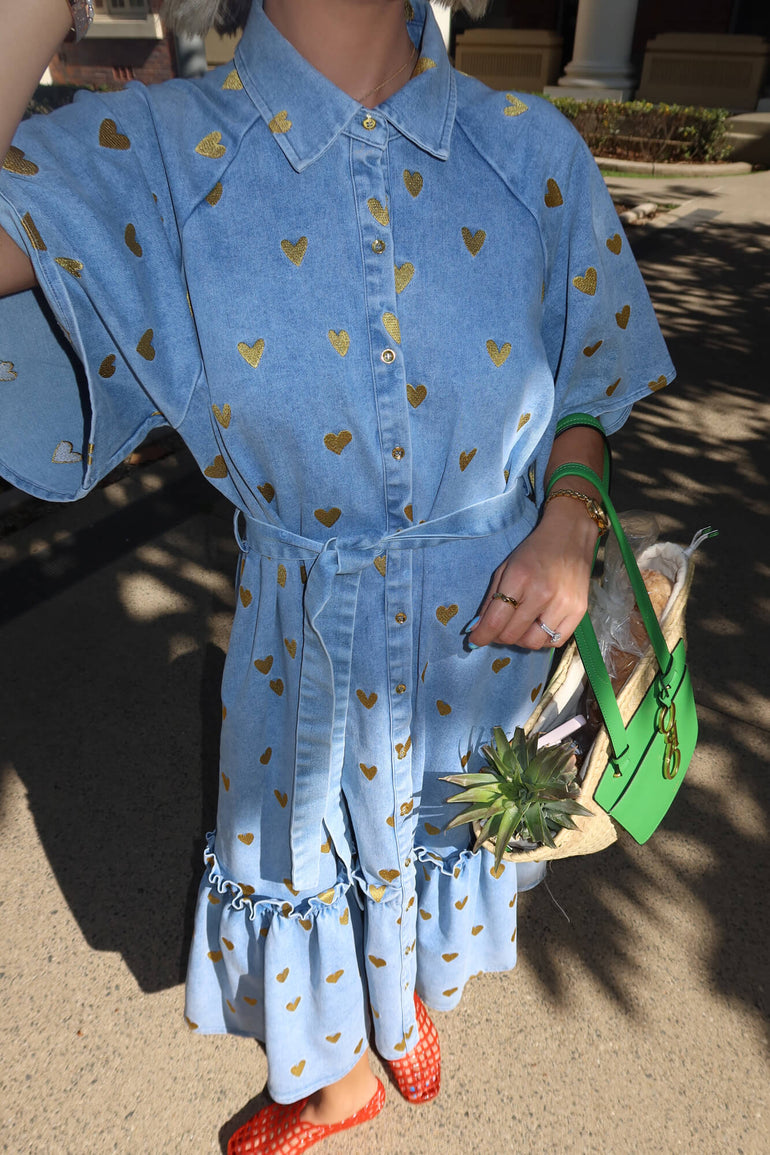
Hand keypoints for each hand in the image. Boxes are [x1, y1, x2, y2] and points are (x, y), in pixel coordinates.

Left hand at [467, 498, 598, 650]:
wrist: (570, 535)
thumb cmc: (534, 550)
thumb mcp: (506, 568)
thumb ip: (491, 599)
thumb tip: (477, 628)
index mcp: (520, 578)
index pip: (496, 621)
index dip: (482, 636)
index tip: (475, 640)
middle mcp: (543, 594)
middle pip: (513, 635)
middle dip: (499, 637)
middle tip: (497, 630)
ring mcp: (564, 604)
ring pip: (533, 643)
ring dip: (520, 640)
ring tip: (518, 627)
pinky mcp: (579, 611)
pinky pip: (556, 641)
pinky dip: (542, 639)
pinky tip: (538, 626)